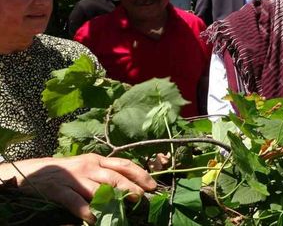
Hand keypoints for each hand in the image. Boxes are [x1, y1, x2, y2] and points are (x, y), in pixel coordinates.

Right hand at [1, 153, 155, 222]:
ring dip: (111, 200)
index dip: (140, 174)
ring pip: (97, 188)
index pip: (123, 164)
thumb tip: (129, 186)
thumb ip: (105, 174)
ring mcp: (74, 177)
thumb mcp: (87, 168)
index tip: (152, 185)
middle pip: (114, 177)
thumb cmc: (66, 172)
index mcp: (97, 160)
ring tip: (122, 210)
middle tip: (140, 198)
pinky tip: (93, 219)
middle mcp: (88, 166)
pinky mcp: (58, 189)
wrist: (34, 172)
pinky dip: (85, 210)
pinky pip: (74, 201)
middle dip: (130, 187)